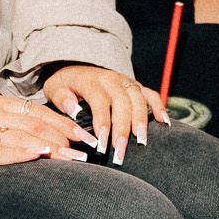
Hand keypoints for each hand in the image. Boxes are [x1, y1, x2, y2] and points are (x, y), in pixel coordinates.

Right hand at [0, 94, 92, 171]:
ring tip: (73, 158)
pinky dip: (21, 153)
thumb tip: (42, 135)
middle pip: (37, 124)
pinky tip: (38, 157)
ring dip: (51, 147)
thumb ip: (10, 122)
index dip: (66, 123)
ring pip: (23, 137)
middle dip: (66, 137)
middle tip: (88, 150)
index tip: (87, 135)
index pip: (40, 112)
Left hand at [42, 62, 165, 167]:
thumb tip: (74, 110)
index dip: (103, 122)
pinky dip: (159, 107)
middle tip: (121, 151)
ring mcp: (126, 82)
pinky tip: (164, 123)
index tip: (103, 144)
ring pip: (138, 99)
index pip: (100, 101)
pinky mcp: (136, 86)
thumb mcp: (54, 87)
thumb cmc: (65, 84)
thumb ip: (61, 98)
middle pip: (122, 102)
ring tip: (142, 142)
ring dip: (141, 121)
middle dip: (123, 129)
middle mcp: (111, 78)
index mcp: (91, 80)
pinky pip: (151, 94)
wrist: (76, 67)